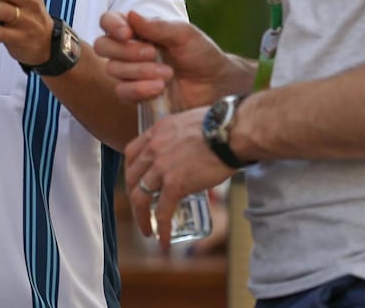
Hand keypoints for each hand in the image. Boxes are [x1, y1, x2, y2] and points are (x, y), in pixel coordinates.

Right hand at [95, 10, 232, 109]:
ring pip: (113, 69)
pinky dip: (139, 88)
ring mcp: (130, 72)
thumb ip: (157, 27)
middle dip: (126, 50)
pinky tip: (159, 88)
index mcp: (137, 29)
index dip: (112, 26)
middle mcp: (128, 49)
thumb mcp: (184, 34)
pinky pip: (122, 91)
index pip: (108, 21)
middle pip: (103, 45)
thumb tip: (131, 15)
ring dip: (140, 70)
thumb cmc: (200, 54)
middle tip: (152, 53)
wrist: (214, 85)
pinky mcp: (135, 94)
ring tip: (167, 73)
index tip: (128, 34)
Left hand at [123, 107, 230, 248]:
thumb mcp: (189, 123)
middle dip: (134, 197)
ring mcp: (162, 167)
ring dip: (141, 217)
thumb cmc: (222, 126)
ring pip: (140, 197)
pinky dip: (161, 229)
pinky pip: (162, 211)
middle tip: (142, 209)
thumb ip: (182, 135)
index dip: (132, 171)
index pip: (132, 153)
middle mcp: (153, 149)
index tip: (137, 182)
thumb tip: (193, 146)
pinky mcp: (175, 184)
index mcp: (156, 132)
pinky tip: (163, 241)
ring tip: (147, 230)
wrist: (232, 132)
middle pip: (132, 177)